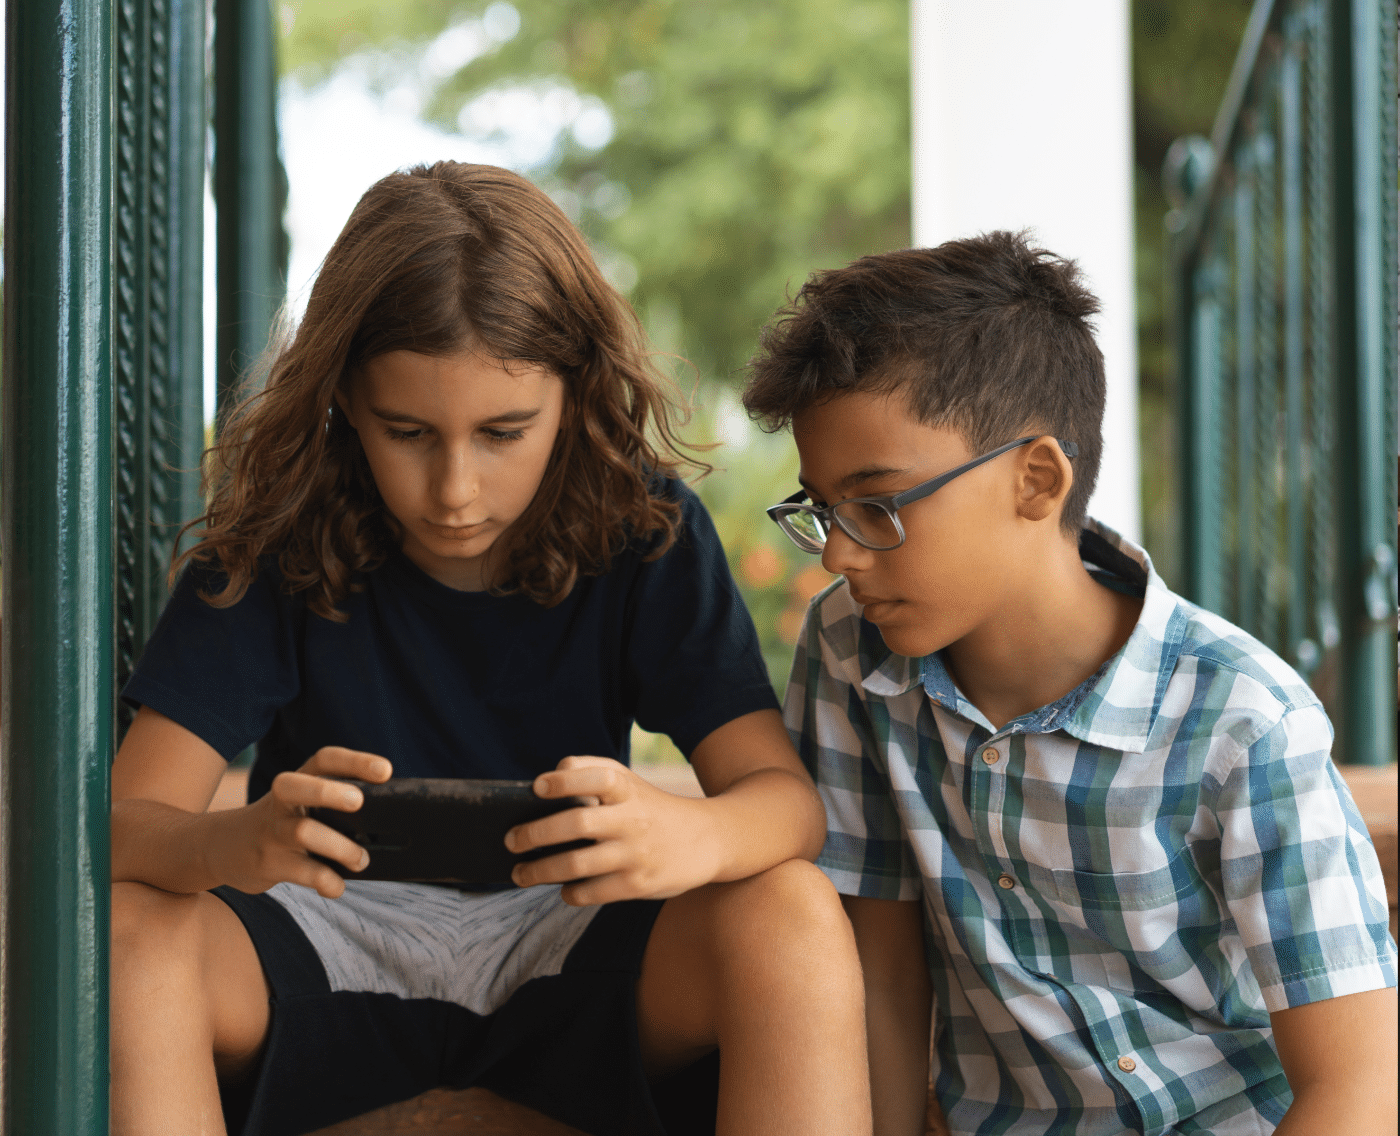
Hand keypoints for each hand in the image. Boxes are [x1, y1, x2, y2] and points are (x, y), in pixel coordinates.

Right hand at [203, 747, 391, 898]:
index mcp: (299, 781)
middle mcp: (283, 802)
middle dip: (329, 792)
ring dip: (340, 847)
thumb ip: (333, 805)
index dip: (355, 761)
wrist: (220, 847)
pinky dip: (326, 882)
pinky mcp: (267, 863)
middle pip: (298, 786)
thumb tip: (388, 820)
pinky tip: (336, 886)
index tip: (386, 771)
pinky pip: (301, 873)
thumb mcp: (300, 803)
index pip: (324, 759)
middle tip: (360, 802)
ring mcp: (272, 832)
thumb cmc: (280, 822)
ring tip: (361, 860)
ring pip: (303, 832)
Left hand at [506, 756, 720, 905]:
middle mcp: (632, 819)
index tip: (537, 788)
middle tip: (510, 841)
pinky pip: (593, 893)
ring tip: (520, 873)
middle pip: (577, 824)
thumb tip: (545, 779)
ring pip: (578, 864)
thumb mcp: (630, 781)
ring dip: (540, 870)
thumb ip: (590, 770)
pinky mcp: (639, 884)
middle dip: (535, 834)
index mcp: (628, 789)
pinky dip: (570, 893)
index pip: (596, 777)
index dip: (565, 781)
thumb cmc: (652, 807)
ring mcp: (635, 854)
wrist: (707, 839)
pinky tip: (562, 888)